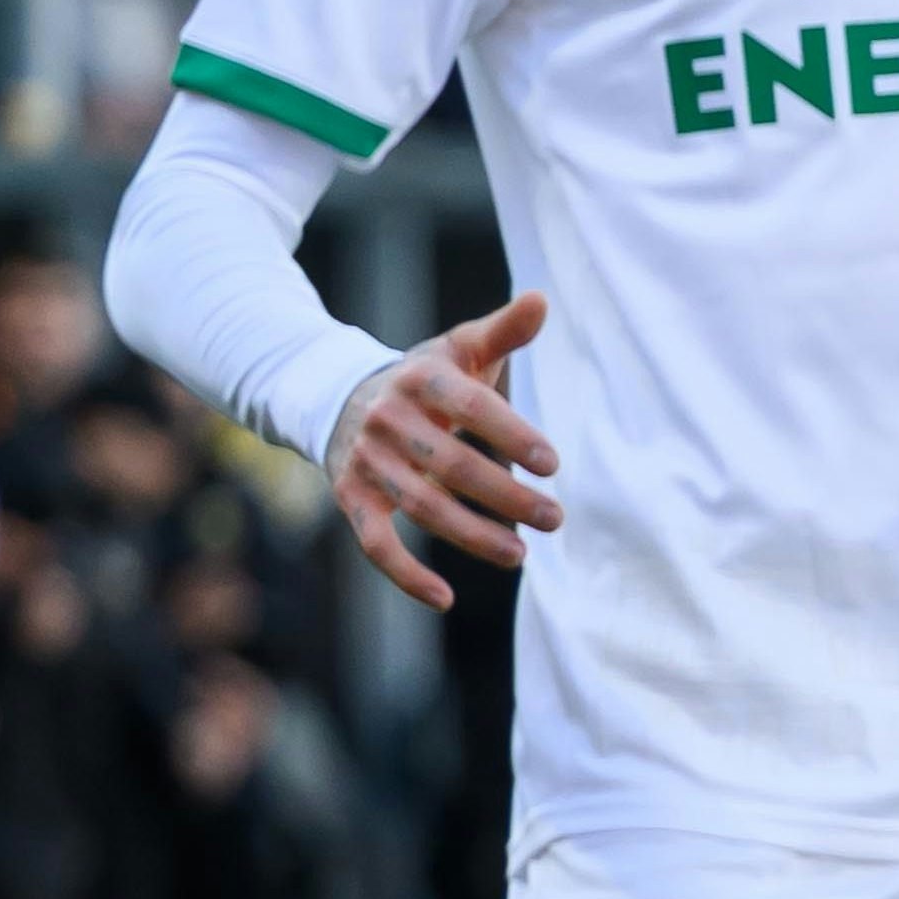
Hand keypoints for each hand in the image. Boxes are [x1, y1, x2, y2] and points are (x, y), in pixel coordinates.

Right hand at [324, 287, 560, 603]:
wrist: (341, 397)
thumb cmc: (424, 377)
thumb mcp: (460, 349)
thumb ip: (503, 331)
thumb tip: (542, 300)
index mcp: (419, 377)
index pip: (470, 405)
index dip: (511, 434)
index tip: (553, 464)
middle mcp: (386, 419)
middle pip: (451, 464)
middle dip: (507, 496)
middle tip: (556, 517)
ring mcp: (366, 462)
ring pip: (421, 507)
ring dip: (473, 535)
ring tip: (522, 555)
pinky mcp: (351, 498)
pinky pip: (374, 544)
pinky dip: (405, 575)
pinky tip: (446, 599)